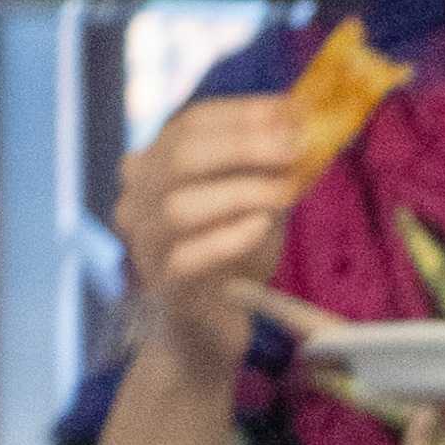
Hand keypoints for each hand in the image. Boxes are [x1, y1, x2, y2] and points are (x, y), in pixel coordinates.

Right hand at [113, 92, 309, 389]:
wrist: (208, 332)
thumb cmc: (233, 259)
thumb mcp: (257, 202)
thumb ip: (272, 168)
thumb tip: (306, 128)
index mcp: (155, 167)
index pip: (191, 124)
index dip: (244, 114)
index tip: (292, 111)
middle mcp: (138, 200)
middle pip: (181, 156)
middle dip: (244, 146)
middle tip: (294, 148)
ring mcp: (144, 245)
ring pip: (179, 207)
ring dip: (240, 192)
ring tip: (285, 191)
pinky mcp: (163, 288)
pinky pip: (186, 258)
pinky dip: (227, 238)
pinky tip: (259, 228)